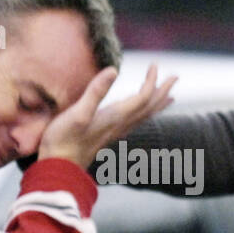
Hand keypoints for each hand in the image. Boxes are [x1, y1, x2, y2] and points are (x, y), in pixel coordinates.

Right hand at [39, 64, 176, 168]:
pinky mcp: (107, 138)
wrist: (58, 167)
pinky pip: (134, 124)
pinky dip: (144, 115)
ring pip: (143, 117)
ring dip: (157, 105)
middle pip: (149, 108)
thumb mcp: (78, 112)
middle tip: (175, 77)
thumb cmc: (63, 139)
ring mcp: (114, 133)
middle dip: (162, 92)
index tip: (155, 65)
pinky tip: (140, 115)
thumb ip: (95, 91)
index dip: (152, 81)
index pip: (143, 97)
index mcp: (116, 117)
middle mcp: (120, 125)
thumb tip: (113, 69)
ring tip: (168, 98)